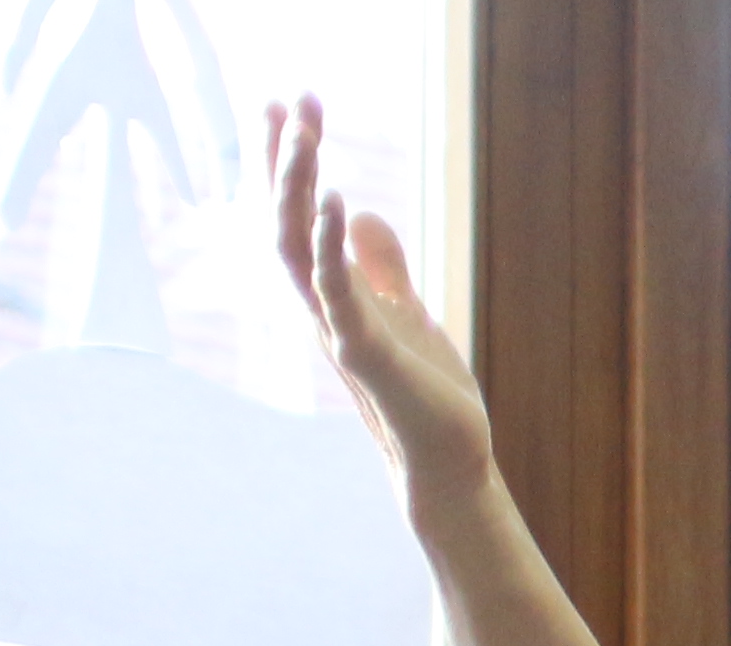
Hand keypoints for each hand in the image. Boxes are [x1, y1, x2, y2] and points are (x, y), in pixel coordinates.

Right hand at [270, 95, 495, 524]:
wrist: (447, 461)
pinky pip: (336, 292)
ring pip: (296, 247)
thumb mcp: (408, 313)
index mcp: (333, 295)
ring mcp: (337, 329)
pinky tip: (340, 199)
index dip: (287, 162)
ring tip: (305, 131)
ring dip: (299, 187)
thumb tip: (363, 214)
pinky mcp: (364, 352)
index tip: (285, 105)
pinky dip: (332, 246)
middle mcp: (322, 307)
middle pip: (283, 218)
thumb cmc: (427, 395)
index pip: (297, 215)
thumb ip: (383, 267)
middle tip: (288, 98)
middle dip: (284, 158)